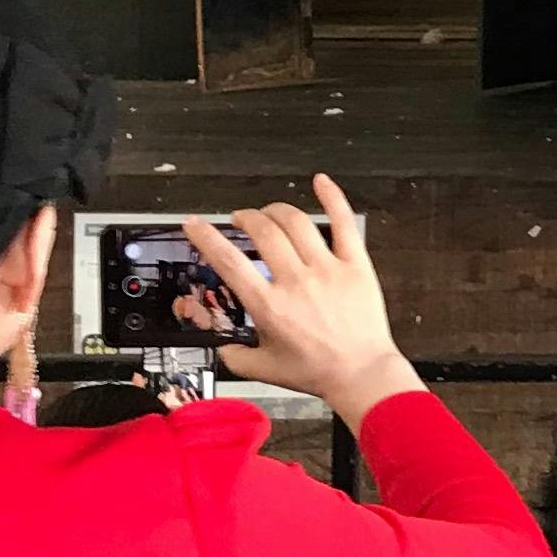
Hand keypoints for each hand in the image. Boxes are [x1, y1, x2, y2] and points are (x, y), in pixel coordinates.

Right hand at [179, 177, 420, 420]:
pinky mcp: (355, 265)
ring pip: (296, 222)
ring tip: (268, 212)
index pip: (229, 261)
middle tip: (240, 219)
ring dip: (276, 210)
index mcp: (270, 306)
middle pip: (263, 231)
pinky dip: (332, 197)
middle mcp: (296, 282)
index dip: (206, 237)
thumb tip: (222, 348)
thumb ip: (236, 357)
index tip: (195, 224)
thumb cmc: (319, 371)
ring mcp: (327, 270)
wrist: (361, 374)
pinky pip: (343, 222)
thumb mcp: (265, 369)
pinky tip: (321, 182)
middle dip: (245, 218)